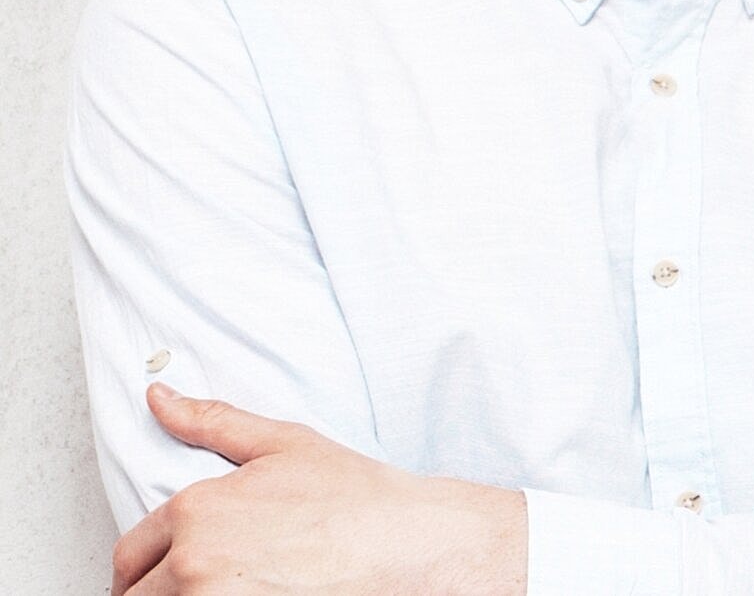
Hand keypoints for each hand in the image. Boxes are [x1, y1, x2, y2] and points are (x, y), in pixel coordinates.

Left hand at [112, 383, 527, 594]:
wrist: (405, 546)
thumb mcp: (281, 443)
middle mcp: (194, 565)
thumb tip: (158, 397)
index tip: (172, 569)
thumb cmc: (352, 497)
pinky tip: (248, 594)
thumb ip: (210, 421)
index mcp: (196, 511)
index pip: (130, 554)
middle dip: (157, 591)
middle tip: (201, 582)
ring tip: (228, 586)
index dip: (146, 564)